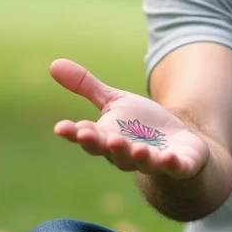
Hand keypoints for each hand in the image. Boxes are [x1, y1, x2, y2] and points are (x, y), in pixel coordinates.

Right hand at [49, 58, 209, 179]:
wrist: (177, 146)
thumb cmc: (140, 126)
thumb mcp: (114, 102)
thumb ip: (87, 87)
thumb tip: (53, 64)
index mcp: (108, 138)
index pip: (88, 137)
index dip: (75, 134)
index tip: (61, 127)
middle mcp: (126, 154)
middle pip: (111, 152)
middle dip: (102, 144)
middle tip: (89, 135)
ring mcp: (152, 161)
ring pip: (141, 161)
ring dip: (137, 156)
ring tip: (135, 148)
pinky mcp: (178, 165)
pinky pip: (174, 167)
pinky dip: (172, 164)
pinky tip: (171, 158)